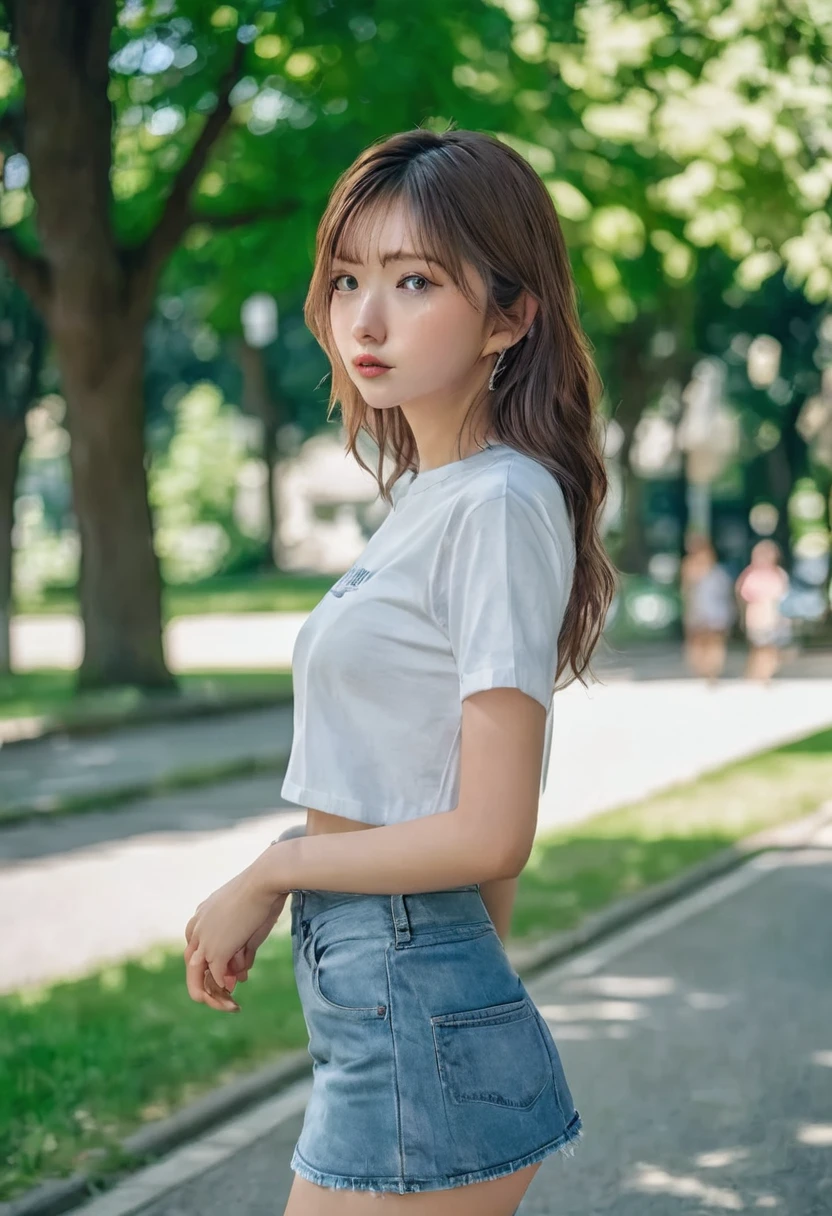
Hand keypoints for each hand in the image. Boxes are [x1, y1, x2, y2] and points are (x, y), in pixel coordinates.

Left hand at [183, 861, 288, 1009]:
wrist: (264, 881)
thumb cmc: (263, 893)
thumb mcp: (249, 924)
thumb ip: (242, 951)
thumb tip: (241, 974)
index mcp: (203, 915)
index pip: (196, 946)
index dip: (211, 963)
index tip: (229, 972)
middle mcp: (197, 927)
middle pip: (191, 963)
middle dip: (205, 983)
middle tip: (222, 996)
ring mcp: (205, 940)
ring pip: (197, 974)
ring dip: (212, 993)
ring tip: (227, 1005)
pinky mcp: (216, 950)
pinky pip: (216, 976)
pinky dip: (223, 988)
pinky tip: (232, 995)